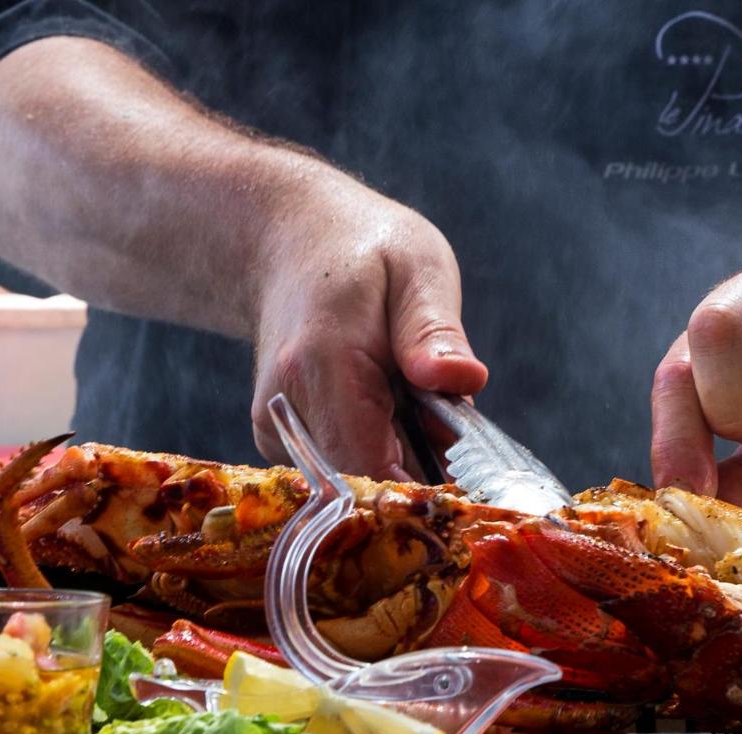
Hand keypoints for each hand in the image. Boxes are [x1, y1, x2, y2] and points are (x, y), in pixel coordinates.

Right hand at [249, 162, 486, 478]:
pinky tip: (384, 405)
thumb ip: (434, 331)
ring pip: (356, 480)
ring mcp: (275, 427)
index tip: (467, 470)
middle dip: (420, 466)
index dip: (427, 484)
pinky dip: (376, 449)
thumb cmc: (363, 250)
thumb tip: (464, 379)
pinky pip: (340, 468)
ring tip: (412, 398)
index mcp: (321, 363)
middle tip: (446, 417)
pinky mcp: (277, 438)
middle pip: (367, 482)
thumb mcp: (417, 269)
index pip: (373, 467)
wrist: (288, 241)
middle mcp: (284, 406)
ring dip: (400, 457)